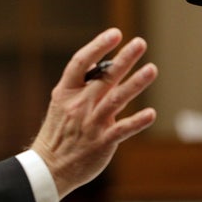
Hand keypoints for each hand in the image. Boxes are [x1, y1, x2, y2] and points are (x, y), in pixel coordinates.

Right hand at [31, 28, 157, 197]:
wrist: (49, 167)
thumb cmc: (59, 133)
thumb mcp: (62, 105)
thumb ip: (83, 89)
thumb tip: (109, 70)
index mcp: (65, 92)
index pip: (81, 62)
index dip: (98, 46)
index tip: (115, 34)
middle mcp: (78, 105)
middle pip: (104, 77)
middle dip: (124, 59)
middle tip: (140, 43)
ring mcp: (91, 123)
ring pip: (116, 99)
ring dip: (135, 83)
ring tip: (152, 69)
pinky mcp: (102, 142)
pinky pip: (122, 130)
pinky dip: (137, 121)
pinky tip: (151, 113)